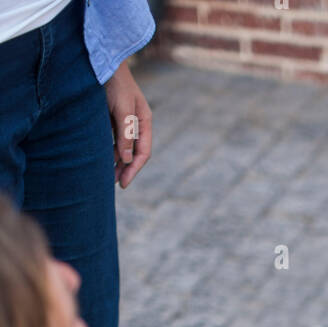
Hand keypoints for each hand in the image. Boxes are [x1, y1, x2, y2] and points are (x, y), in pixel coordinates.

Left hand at [104, 61, 151, 187]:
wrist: (103, 61)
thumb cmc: (115, 83)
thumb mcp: (122, 109)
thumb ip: (126, 134)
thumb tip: (128, 159)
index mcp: (144, 122)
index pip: (143, 152)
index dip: (134, 169)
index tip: (123, 183)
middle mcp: (137, 123)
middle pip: (134, 152)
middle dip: (126, 169)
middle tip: (115, 184)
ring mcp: (125, 120)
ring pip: (123, 147)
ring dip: (117, 161)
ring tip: (107, 176)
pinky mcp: (113, 117)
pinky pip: (114, 139)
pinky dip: (110, 150)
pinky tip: (102, 158)